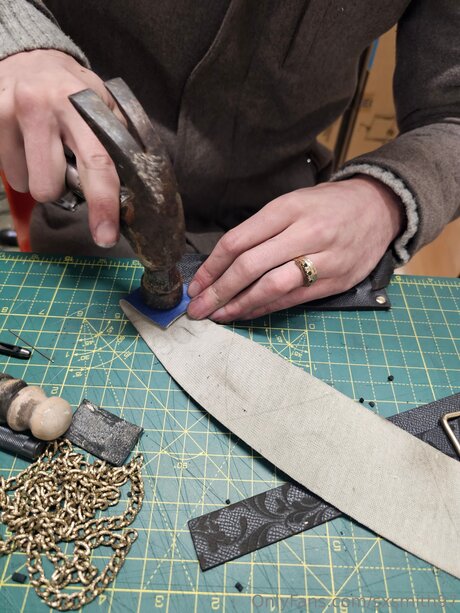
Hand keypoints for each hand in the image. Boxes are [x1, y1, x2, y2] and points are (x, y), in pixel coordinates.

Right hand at [0, 50, 121, 246]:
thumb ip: (117, 140)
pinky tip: (26, 144)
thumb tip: (132, 190)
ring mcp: (8, 114)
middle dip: (59, 188)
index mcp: (79, 106)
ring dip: (38, 177)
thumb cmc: (72, 89)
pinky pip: (8, 174)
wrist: (29, 57)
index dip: (103, 205)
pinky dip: (19, 167)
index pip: (96, 163)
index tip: (105, 235)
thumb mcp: (102, 103)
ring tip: (43, 149)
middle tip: (64, 166)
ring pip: (26, 184)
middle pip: (50, 187)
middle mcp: (41, 107)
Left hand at [187, 177, 403, 321]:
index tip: (196, 284)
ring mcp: (323, 259)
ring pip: (271, 287)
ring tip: (218, 315)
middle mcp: (305, 232)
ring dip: (239, 305)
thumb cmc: (328, 205)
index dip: (212, 267)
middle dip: (218, 291)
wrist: (381, 208)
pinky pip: (292, 300)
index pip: (238, 241)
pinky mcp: (335, 281)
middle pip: (250, 266)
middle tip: (197, 308)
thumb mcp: (293, 202)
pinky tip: (246, 313)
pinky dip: (265, 309)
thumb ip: (261, 229)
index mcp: (288, 208)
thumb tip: (222, 263)